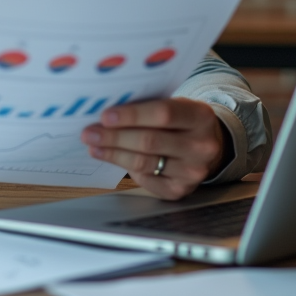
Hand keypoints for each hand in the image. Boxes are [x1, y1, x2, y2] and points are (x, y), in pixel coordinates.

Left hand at [81, 99, 227, 200]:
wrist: (207, 147)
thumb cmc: (180, 121)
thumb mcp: (174, 105)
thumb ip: (148, 107)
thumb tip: (106, 113)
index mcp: (200, 116)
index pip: (163, 114)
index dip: (132, 115)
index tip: (104, 116)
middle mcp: (202, 146)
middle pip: (149, 141)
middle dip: (114, 137)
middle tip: (88, 133)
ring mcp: (193, 171)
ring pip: (144, 162)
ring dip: (113, 154)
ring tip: (93, 146)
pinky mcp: (180, 190)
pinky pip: (145, 179)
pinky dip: (125, 167)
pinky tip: (110, 157)